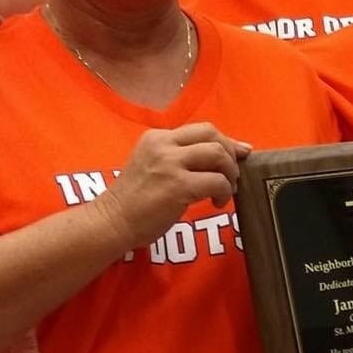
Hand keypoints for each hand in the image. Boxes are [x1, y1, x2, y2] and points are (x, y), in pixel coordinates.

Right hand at [93, 123, 251, 248]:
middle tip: (234, 172)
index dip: (225, 140)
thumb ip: (179, 157)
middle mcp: (163, 144)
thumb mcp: (152, 165)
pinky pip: (216, 181)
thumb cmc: (134, 201)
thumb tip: (220, 156)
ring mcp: (170, 164)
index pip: (201, 130)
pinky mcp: (178, 186)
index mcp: (157, 137)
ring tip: (226, 189)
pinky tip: (217, 202)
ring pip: (218, 154)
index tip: (240, 152)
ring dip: (229, 172)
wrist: (111, 222)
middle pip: (212, 134)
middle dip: (230, 152)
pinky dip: (224, 191)